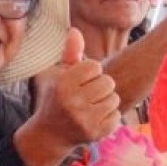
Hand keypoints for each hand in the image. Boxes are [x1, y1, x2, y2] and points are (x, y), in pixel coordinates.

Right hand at [28, 28, 121, 148]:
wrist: (50, 135)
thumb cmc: (57, 98)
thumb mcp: (59, 75)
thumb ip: (70, 54)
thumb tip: (74, 30)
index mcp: (63, 85)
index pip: (94, 66)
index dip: (90, 72)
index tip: (80, 81)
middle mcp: (73, 103)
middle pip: (107, 82)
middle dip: (100, 86)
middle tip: (87, 94)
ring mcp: (85, 120)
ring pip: (114, 98)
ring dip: (106, 100)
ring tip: (91, 106)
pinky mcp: (96, 134)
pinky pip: (116, 115)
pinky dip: (109, 116)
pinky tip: (94, 118)